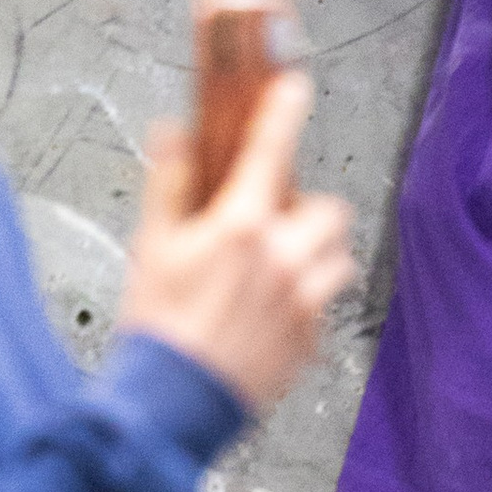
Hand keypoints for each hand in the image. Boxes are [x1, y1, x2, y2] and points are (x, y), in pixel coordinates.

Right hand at [119, 67, 356, 415]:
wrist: (170, 401)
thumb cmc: (156, 326)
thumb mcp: (152, 245)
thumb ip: (169, 183)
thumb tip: (172, 133)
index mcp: (241, 227)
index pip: (271, 150)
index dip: (284, 112)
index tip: (293, 89)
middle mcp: (283, 258)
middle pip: (329, 210)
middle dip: (307, 210)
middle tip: (275, 221)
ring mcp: (303, 300)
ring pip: (338, 257)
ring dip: (317, 254)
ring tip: (279, 267)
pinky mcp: (310, 338)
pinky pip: (326, 303)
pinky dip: (308, 298)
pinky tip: (271, 309)